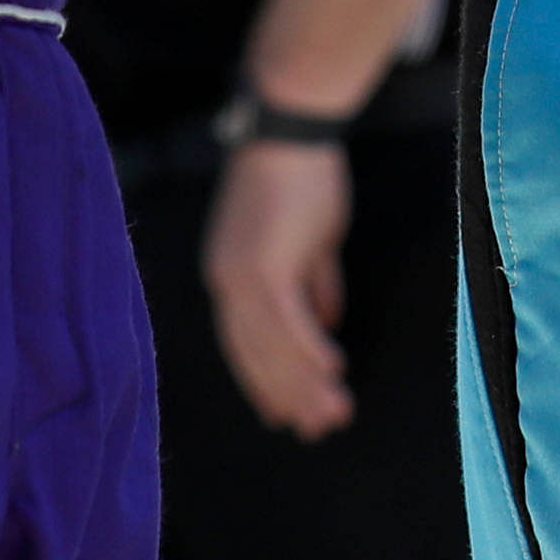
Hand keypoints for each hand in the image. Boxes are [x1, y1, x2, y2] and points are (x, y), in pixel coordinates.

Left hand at [201, 136, 357, 440]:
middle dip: (288, 395)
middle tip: (317, 429)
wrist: (290, 131)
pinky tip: (333, 372)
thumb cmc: (303, 176)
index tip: (286, 414)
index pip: (244, 345)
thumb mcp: (312, 239)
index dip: (266, 382)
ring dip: (304, 384)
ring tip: (334, 413)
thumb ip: (316, 283)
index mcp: (229, 276)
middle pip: (255, 356)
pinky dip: (309, 351)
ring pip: (272, 348)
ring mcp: (240, 277)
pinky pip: (287, 323)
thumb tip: (327, 325)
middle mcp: (225, 283)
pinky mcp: (263, 267)